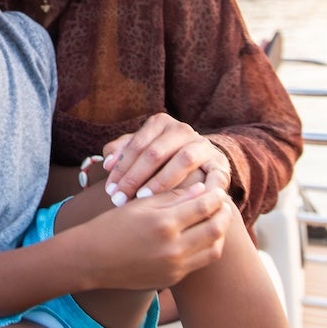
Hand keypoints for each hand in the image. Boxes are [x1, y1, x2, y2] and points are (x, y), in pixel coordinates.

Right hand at [84, 182, 233, 290]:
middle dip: (224, 213)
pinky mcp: (173, 278)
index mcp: (164, 223)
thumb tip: (202, 190)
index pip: (204, 206)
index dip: (216, 195)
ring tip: (217, 219)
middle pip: (215, 228)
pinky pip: (200, 262)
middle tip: (224, 203)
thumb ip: (172, 197)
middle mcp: (173, 248)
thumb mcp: (140, 205)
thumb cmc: (112, 226)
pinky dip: (207, 247)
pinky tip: (203, 235)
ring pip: (214, 248)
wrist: (92, 259)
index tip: (218, 188)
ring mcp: (175, 266)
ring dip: (220, 232)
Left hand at [101, 113, 231, 205]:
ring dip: (161, 181)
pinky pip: (213, 175)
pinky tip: (186, 204)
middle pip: (155, 152)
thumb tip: (107, 164)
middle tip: (120, 198)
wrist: (199, 161)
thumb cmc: (160, 159)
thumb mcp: (139, 150)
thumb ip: (121, 152)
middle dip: (135, 177)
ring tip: (143, 198)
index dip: (121, 168)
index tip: (109, 190)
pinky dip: (201, 189)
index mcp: (161, 123)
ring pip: (182, 159)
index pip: (136, 145)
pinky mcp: (220, 163)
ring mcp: (203, 145)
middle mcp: (183, 130)